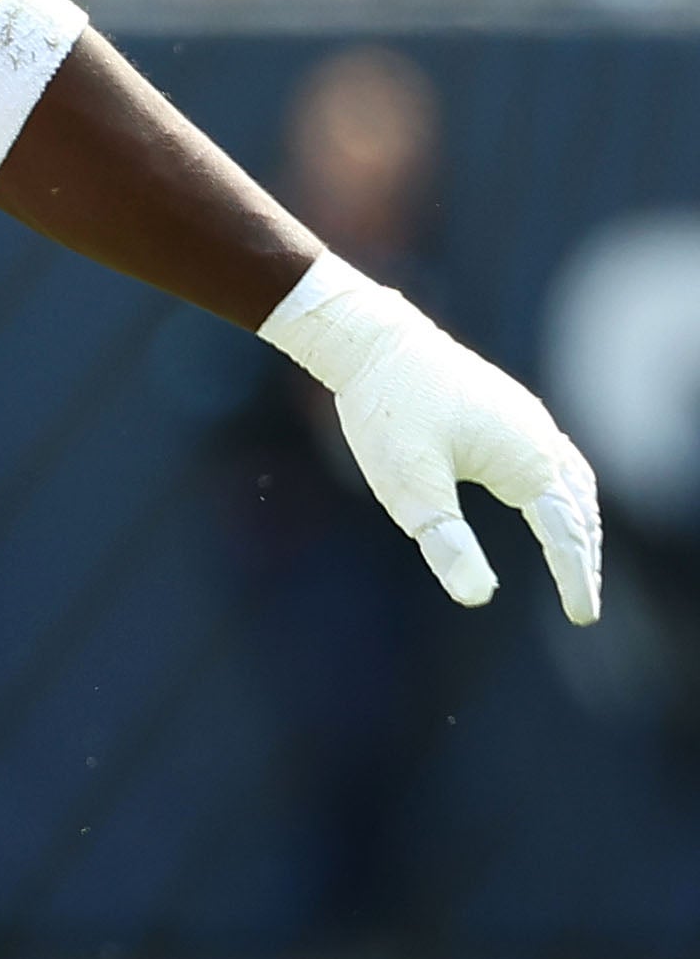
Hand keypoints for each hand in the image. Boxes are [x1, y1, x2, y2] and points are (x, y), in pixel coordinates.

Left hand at [265, 263, 602, 622]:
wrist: (373, 342)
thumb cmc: (387, 413)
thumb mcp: (407, 488)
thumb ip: (445, 542)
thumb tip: (478, 596)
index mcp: (526, 461)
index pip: (566, 534)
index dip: (576, 578)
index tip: (582, 616)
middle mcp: (539, 437)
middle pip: (581, 508)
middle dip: (584, 554)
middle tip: (584, 597)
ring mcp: (527, 418)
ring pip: (573, 479)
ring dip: (580, 520)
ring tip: (577, 555)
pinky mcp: (508, 406)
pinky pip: (555, 456)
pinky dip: (564, 488)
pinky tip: (546, 496)